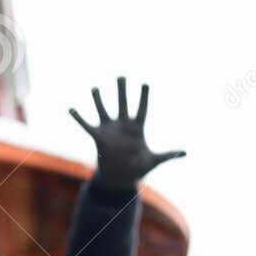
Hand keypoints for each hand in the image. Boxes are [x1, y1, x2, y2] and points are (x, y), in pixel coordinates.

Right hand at [69, 77, 185, 188]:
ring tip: (95, 88)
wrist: (121, 178)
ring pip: (103, 110)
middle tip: (121, 76)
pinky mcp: (98, 137)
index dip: (143, 97)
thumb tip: (185, 152)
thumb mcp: (154, 161)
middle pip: (122, 104)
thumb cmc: (138, 168)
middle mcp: (123, 125)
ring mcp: (109, 130)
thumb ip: (168, 155)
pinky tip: (71, 109)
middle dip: (122, 91)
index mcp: (137, 129)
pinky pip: (86, 125)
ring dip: (99, 100)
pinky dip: (78, 118)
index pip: (142, 109)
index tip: (145, 83)